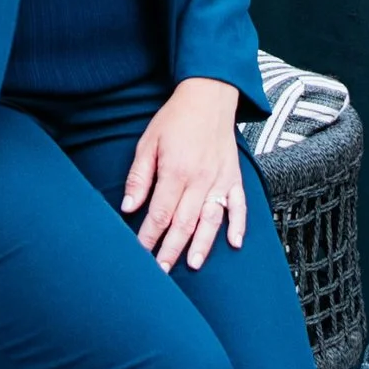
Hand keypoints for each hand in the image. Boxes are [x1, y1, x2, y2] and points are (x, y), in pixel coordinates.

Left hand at [121, 77, 247, 272]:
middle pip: (183, 223)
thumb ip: (139, 176)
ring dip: (201, 245)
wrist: (209, 96)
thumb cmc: (175, 119)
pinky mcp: (234, 177)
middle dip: (170, 250)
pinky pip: (239, 205)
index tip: (139, 254)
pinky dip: (238, 225)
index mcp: (176, 171)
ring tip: (191, 265)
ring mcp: (220, 180)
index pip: (160, 213)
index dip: (149, 237)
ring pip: (210, 220)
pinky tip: (234, 243)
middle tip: (160, 272)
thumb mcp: (148, 143)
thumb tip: (129, 207)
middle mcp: (200, 179)